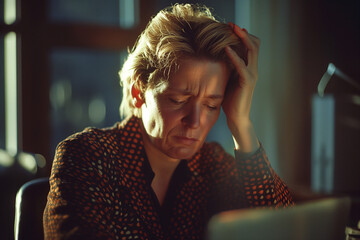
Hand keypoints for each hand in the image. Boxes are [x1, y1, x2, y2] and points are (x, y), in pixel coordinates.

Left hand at [222, 23, 259, 152]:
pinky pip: (243, 66)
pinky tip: (226, 49)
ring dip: (242, 38)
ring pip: (252, 51)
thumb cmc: (230, 99)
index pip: (251, 45)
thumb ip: (228, 67)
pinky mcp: (247, 82)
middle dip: (243, 32)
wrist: (236, 117)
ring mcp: (252, 75)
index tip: (230, 27)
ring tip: (232, 30)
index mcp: (249, 67)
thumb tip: (217, 54)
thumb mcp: (228, 78)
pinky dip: (235, 56)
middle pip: (255, 44)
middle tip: (231, 24)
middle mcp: (253, 69)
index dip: (243, 34)